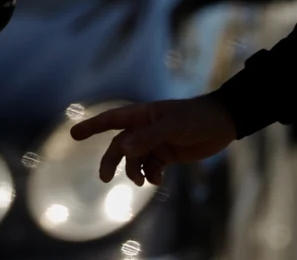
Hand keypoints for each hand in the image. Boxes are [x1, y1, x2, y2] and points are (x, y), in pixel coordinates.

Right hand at [68, 95, 237, 186]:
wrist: (223, 124)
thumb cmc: (196, 117)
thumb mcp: (173, 126)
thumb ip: (148, 137)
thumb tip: (124, 149)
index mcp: (142, 115)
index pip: (111, 120)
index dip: (92, 127)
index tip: (73, 135)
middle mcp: (145, 128)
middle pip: (120, 146)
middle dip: (112, 161)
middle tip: (105, 178)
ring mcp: (155, 142)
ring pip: (135, 160)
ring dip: (134, 171)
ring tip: (142, 181)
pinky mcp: (167, 155)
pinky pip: (151, 168)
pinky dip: (152, 175)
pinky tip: (158, 179)